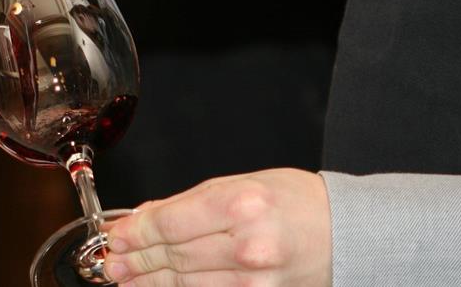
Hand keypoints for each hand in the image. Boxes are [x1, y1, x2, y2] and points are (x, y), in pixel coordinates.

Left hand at [103, 168, 330, 286]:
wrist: (347, 234)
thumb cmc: (297, 202)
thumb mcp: (241, 184)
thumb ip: (189, 202)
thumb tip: (145, 218)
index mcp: (242, 205)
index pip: (170, 223)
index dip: (135, 232)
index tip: (117, 236)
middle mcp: (249, 245)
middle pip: (174, 255)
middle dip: (137, 259)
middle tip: (113, 261)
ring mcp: (256, 280)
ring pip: (186, 283)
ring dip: (149, 282)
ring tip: (126, 278)